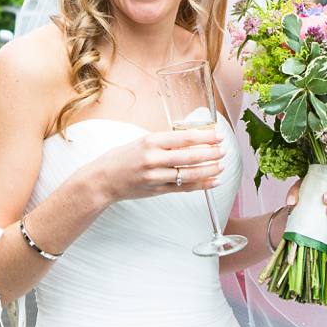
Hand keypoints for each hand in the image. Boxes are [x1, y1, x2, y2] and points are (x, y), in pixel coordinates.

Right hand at [87, 129, 225, 203]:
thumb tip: (191, 138)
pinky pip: (184, 188)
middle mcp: (154, 159)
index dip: (205, 137)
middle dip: (211, 153)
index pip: (184, 138)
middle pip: (190, 156)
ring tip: (222, 165)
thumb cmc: (122, 158)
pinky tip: (213, 182)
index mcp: (151, 142)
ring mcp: (156, 177)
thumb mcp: (141, 141)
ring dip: (209, 170)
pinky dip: (201, 185)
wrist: (103, 180)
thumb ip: (164, 141)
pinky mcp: (157, 191)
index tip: (218, 135)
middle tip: (224, 150)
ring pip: (189, 174)